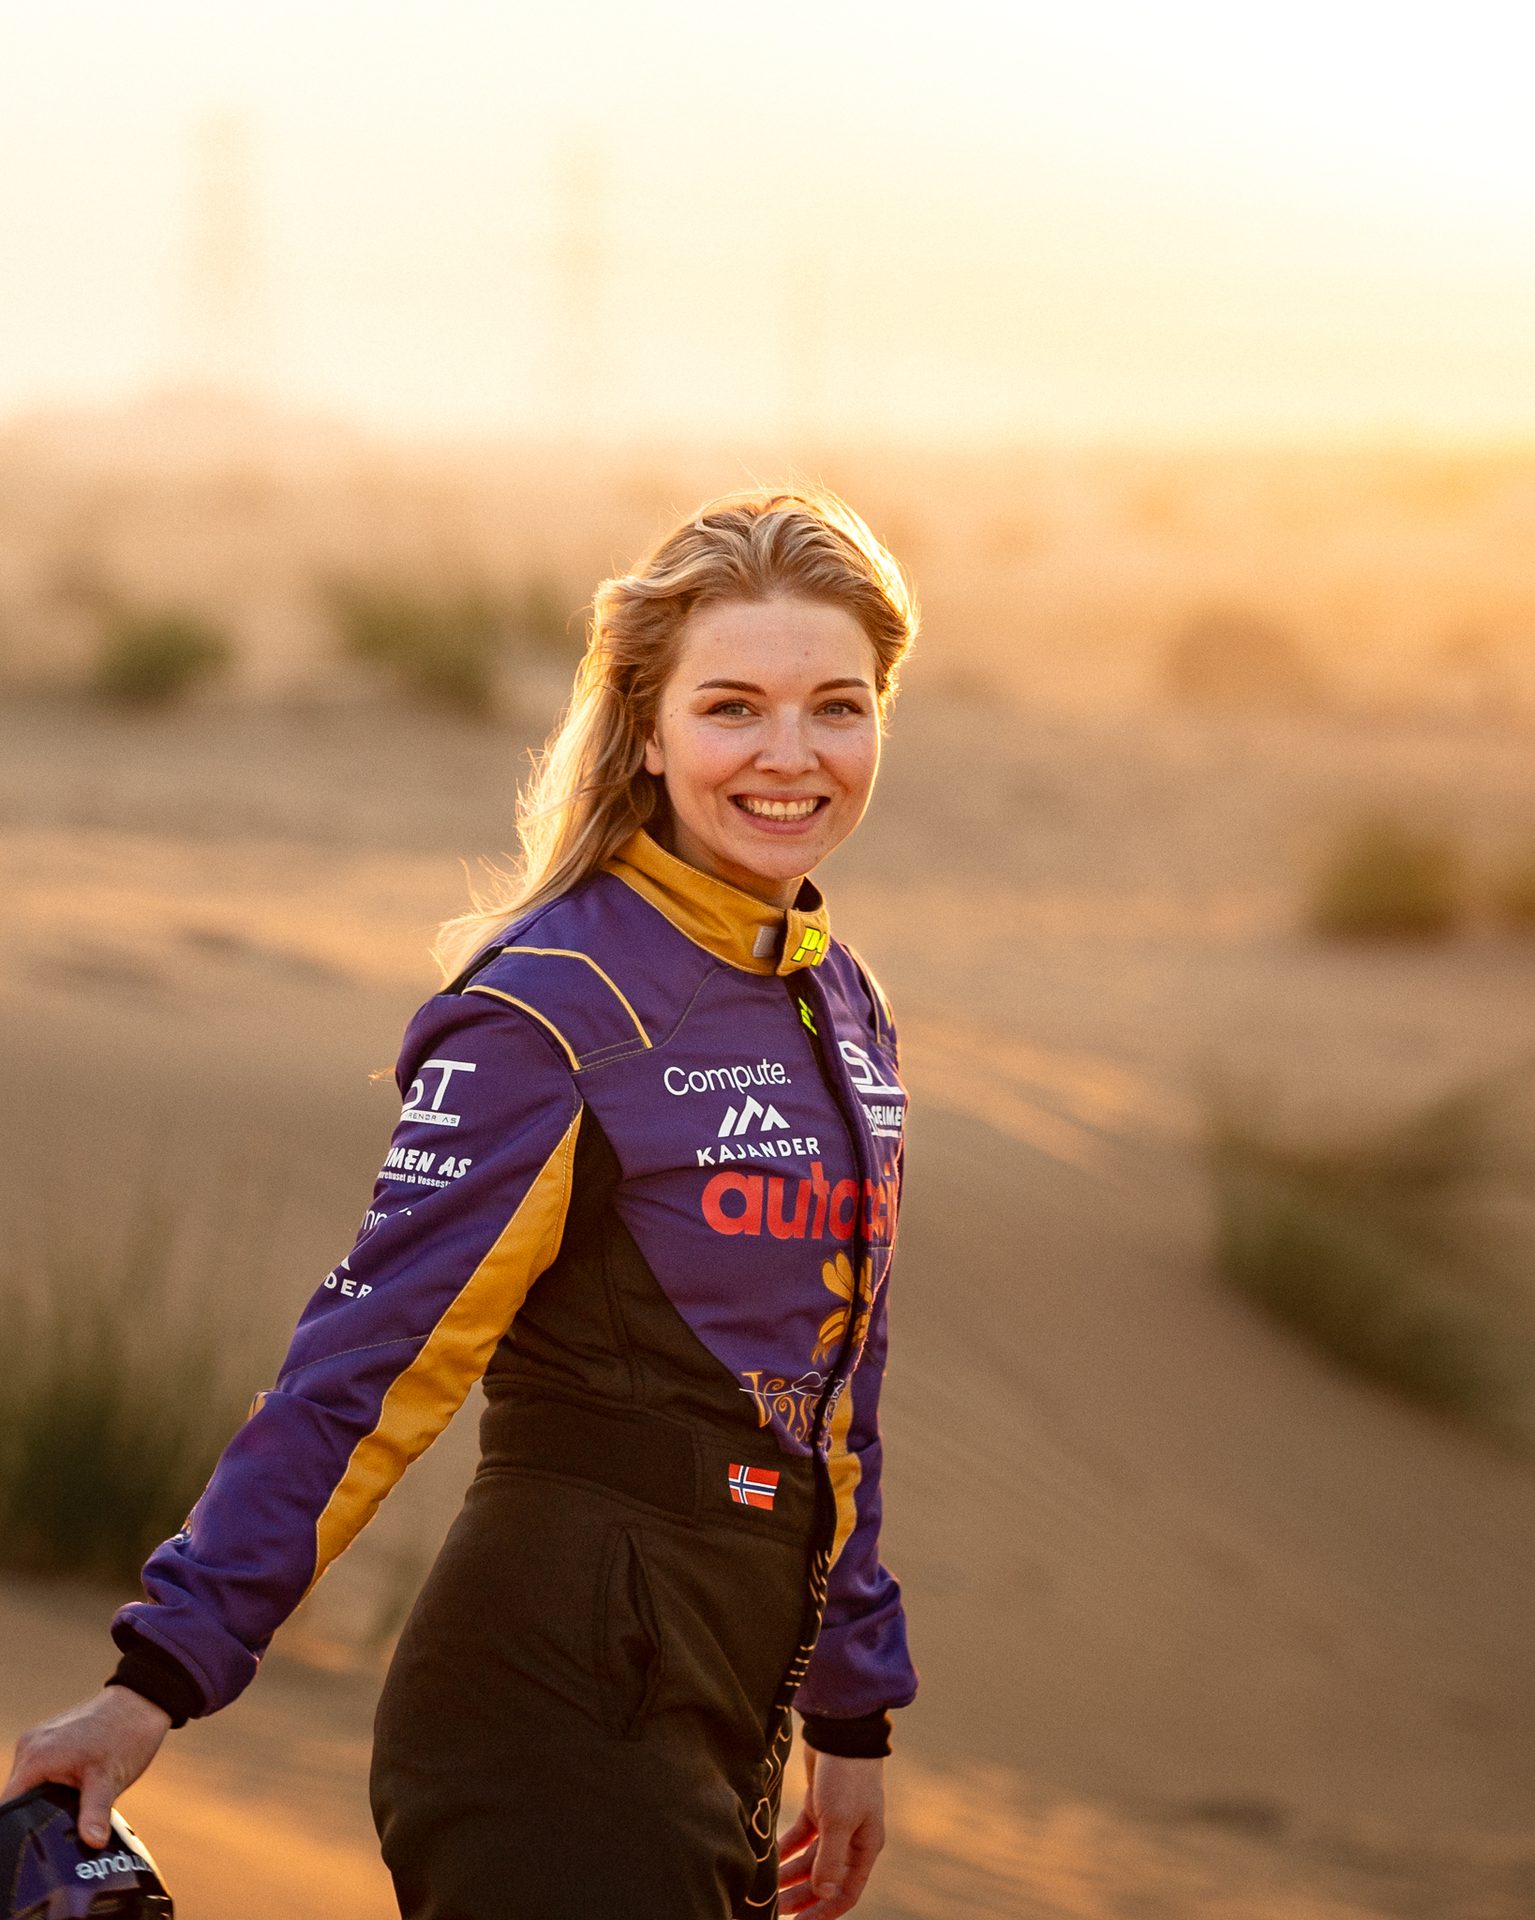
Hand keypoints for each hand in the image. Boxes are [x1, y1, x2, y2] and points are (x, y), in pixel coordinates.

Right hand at [2, 1688, 171, 1846]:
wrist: (143, 1701)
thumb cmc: (126, 1734)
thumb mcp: (109, 1780)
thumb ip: (94, 1814)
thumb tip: (92, 1843)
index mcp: (36, 1757)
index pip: (8, 1807)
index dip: (16, 1830)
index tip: (28, 1847)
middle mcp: (31, 1746)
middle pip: (18, 1798)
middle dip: (33, 1818)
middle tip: (55, 1835)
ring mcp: (40, 1740)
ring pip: (30, 1786)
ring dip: (44, 1802)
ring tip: (67, 1815)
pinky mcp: (52, 1738)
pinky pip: (42, 1771)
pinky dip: (52, 1786)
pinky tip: (72, 1795)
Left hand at [776, 1744, 885, 1916]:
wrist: (840, 1730)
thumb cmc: (847, 1777)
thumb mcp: (839, 1821)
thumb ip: (830, 1860)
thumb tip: (824, 1895)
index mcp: (865, 1846)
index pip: (847, 1891)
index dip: (826, 1912)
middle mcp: (852, 1838)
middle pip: (826, 1879)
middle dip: (803, 1897)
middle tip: (776, 1911)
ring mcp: (835, 1822)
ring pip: (810, 1860)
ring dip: (792, 1876)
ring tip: (768, 1892)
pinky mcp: (818, 1807)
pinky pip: (801, 1837)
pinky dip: (787, 1850)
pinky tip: (770, 1860)